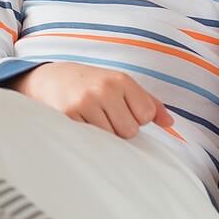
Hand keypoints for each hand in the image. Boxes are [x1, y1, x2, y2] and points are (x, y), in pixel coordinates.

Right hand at [11, 62, 172, 138]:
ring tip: (91, 119)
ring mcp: (86, 102)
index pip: (147, 115)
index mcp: (121, 79)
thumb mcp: (119, 84)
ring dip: (103, 135)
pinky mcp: (69, 116)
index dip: (135, 118)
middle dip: (119, 128)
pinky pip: (92, 140)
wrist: (48, 79)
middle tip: (103, 116)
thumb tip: (170, 123)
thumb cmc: (90, 84)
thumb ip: (148, 102)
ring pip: (112, 138)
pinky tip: (80, 125)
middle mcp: (105, 88)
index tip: (120, 109)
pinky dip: (89, 137)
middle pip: (130, 131)